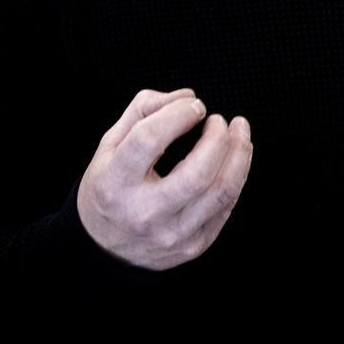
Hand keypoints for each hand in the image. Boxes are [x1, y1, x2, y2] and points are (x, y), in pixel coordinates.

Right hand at [76, 87, 254, 271]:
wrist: (104, 247)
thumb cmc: (109, 188)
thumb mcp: (110, 145)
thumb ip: (142, 111)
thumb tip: (186, 97)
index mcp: (115, 183)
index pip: (149, 139)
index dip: (178, 114)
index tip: (193, 105)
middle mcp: (143, 213)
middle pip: (197, 173)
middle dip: (218, 138)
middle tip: (220, 120)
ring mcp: (171, 234)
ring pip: (221, 192)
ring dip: (239, 155)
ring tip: (239, 133)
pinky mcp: (193, 246)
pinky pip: (226, 208)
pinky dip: (236, 177)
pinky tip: (235, 159)